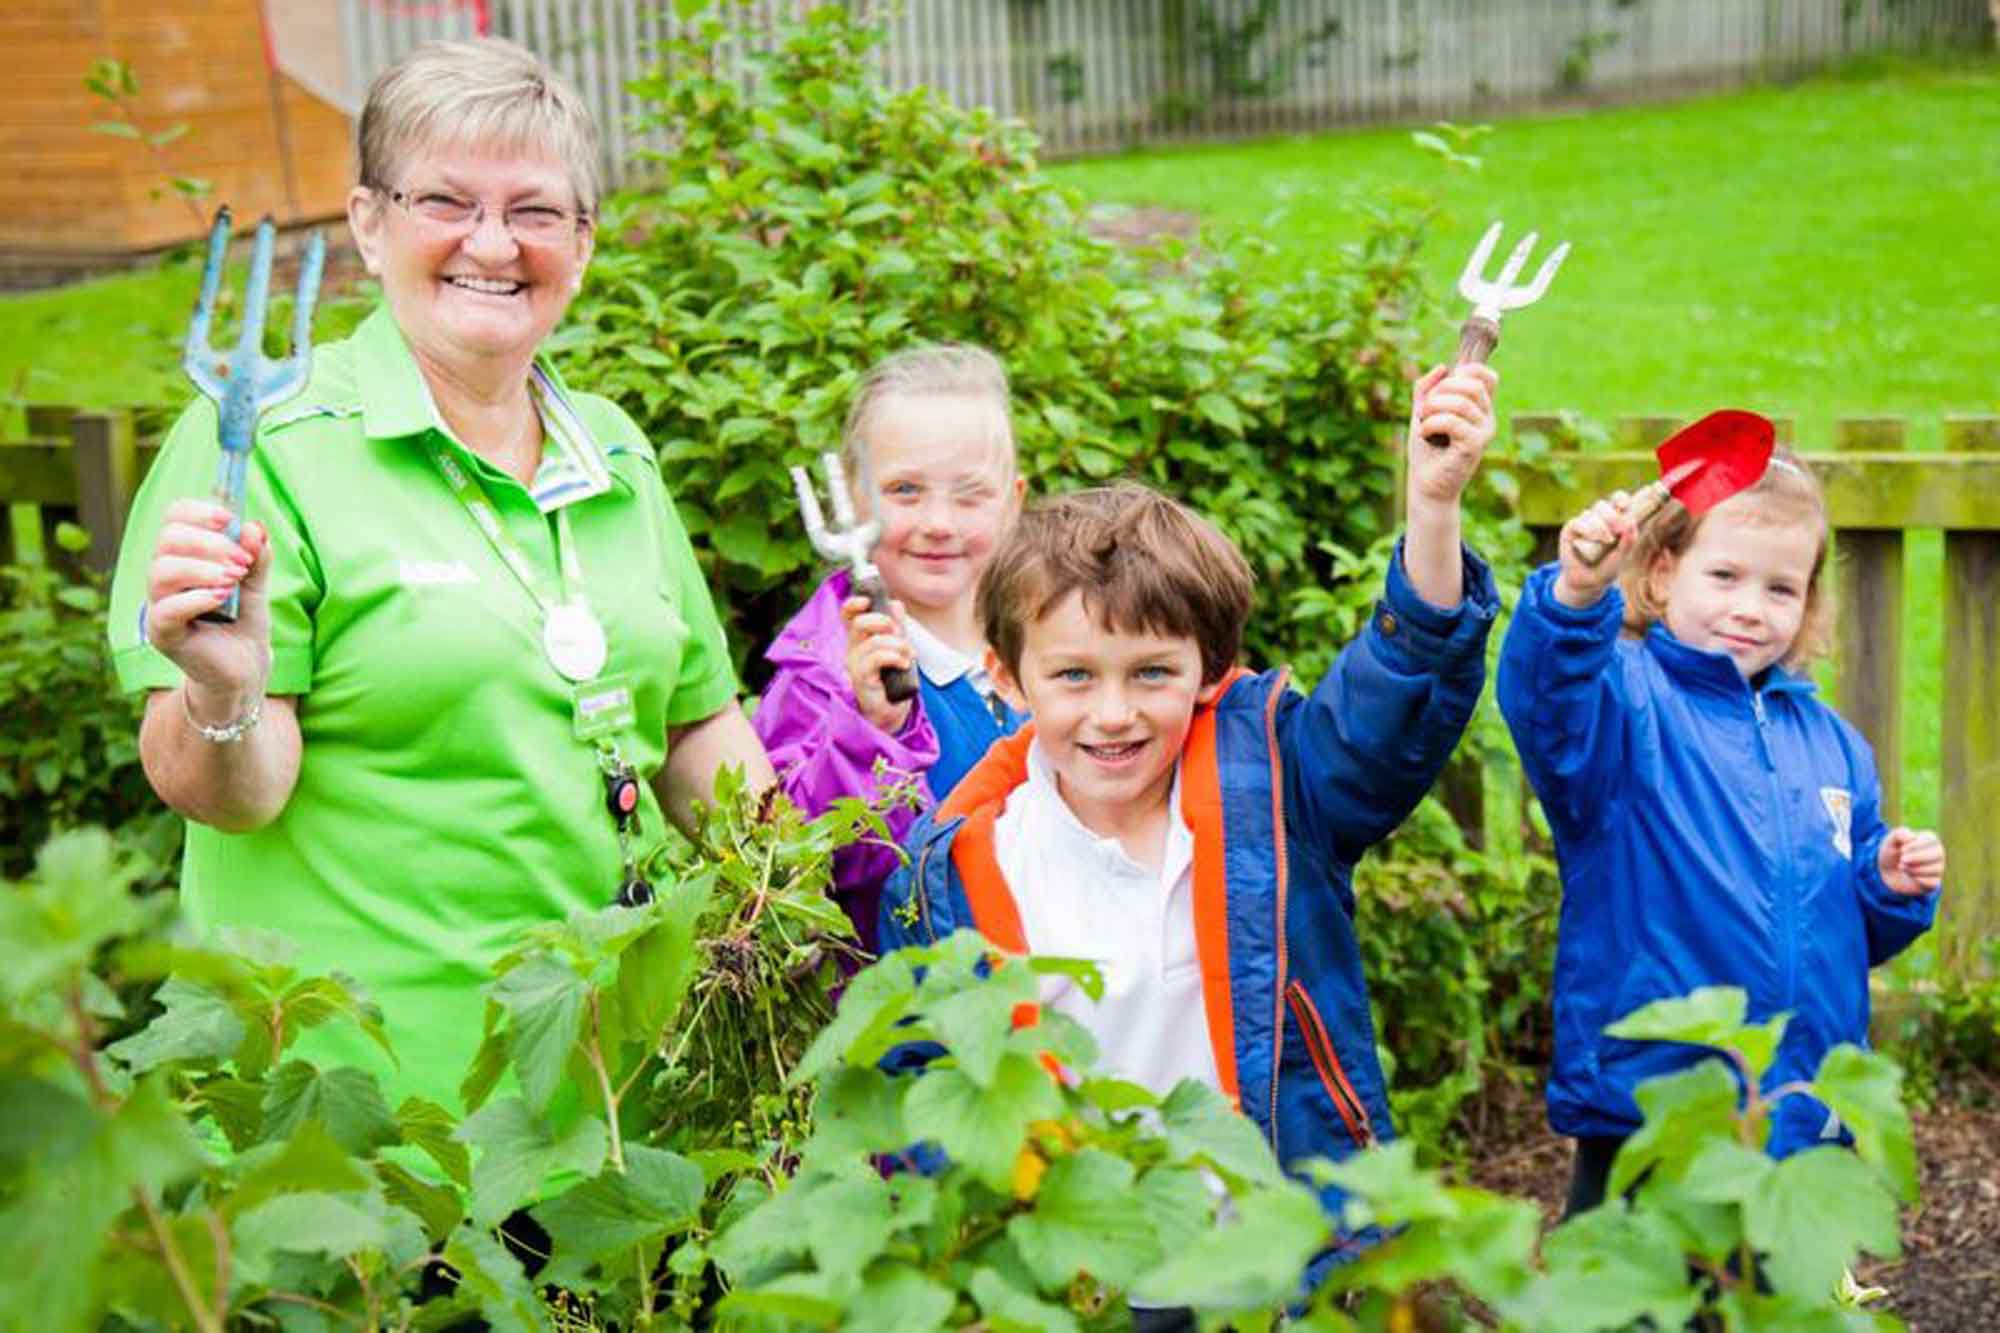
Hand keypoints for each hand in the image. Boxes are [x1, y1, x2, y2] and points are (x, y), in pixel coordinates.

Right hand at [144, 500, 272, 714]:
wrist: (244, 669)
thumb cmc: (243, 623)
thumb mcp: (256, 585)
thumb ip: (257, 558)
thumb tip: (255, 528)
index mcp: (183, 557)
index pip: (174, 519)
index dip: (198, 512)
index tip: (229, 519)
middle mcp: (164, 578)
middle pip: (168, 539)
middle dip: (209, 543)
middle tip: (242, 561)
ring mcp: (159, 605)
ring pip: (162, 571)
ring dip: (203, 569)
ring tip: (234, 580)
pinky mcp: (163, 633)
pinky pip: (166, 610)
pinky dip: (195, 599)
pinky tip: (221, 598)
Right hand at [842, 594, 915, 734]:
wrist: (892, 713)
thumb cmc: (892, 683)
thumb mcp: (898, 650)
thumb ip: (897, 628)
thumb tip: (897, 605)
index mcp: (859, 641)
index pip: (848, 616)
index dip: (854, 604)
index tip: (868, 600)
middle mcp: (852, 651)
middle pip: (859, 624)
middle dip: (884, 622)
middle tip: (899, 633)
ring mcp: (854, 666)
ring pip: (873, 642)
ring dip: (898, 645)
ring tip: (909, 656)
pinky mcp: (861, 680)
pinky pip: (876, 658)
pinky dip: (895, 656)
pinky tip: (904, 664)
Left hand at [1405, 362, 1497, 511]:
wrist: (1426, 484)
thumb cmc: (1426, 450)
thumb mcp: (1423, 412)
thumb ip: (1426, 389)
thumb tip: (1441, 368)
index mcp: (1479, 408)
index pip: (1488, 377)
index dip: (1468, 371)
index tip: (1446, 383)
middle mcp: (1487, 418)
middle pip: (1471, 385)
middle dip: (1441, 390)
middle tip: (1425, 409)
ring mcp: (1484, 432)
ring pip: (1460, 403)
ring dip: (1432, 408)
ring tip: (1423, 422)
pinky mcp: (1475, 446)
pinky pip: (1453, 422)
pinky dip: (1431, 424)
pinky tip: (1424, 434)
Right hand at [1554, 492, 1638, 607]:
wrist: (1585, 582)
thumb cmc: (1607, 568)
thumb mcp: (1621, 557)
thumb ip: (1628, 541)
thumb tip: (1631, 522)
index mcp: (1613, 519)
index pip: (1617, 499)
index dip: (1621, 498)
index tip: (1625, 505)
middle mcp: (1598, 518)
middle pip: (1603, 505)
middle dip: (1612, 514)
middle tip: (1618, 528)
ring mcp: (1583, 523)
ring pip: (1591, 513)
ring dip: (1601, 525)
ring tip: (1607, 540)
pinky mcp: (1570, 529)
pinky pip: (1578, 522)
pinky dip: (1588, 529)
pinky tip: (1593, 538)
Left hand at [1876, 827, 1943, 895]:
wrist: (1886, 872)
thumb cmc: (1892, 853)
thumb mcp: (1891, 840)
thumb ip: (1900, 834)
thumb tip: (1912, 837)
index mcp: (1930, 840)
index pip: (1931, 840)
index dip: (1915, 845)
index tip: (1902, 849)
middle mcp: (1937, 853)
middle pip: (1938, 854)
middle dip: (1917, 857)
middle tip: (1902, 859)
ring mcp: (1937, 868)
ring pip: (1936, 869)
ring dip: (1915, 868)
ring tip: (1902, 867)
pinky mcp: (1934, 882)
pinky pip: (1933, 882)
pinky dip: (1919, 879)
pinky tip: (1910, 876)